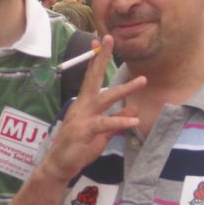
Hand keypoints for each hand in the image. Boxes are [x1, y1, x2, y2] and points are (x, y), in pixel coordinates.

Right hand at [38, 35, 144, 184]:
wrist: (61, 164)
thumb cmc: (79, 147)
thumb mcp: (102, 132)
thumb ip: (118, 119)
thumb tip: (134, 106)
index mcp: (84, 103)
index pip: (91, 76)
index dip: (97, 58)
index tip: (101, 40)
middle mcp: (82, 105)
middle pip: (93, 77)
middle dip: (102, 57)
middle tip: (110, 40)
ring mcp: (82, 117)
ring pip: (105, 98)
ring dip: (124, 89)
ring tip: (142, 80)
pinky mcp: (85, 130)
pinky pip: (105, 123)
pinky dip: (121, 120)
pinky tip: (135, 119)